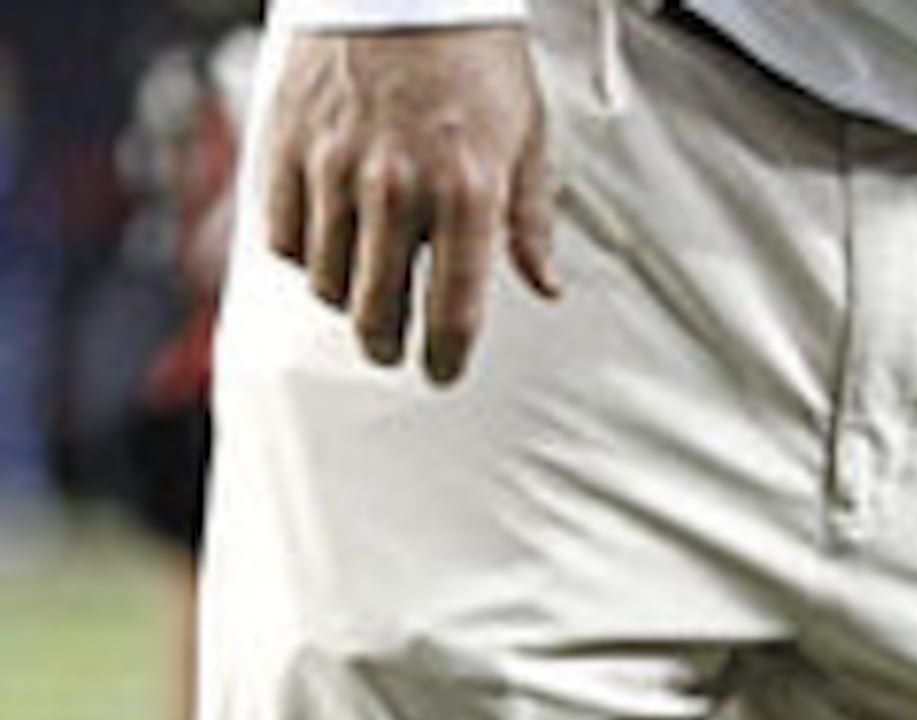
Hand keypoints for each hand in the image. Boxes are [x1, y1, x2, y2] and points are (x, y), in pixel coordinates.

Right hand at [261, 26, 560, 383]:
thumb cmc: (476, 59)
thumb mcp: (528, 138)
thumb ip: (530, 221)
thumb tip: (543, 287)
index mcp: (467, 194)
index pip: (454, 312)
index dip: (446, 359)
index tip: (441, 373)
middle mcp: (397, 189)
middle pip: (377, 311)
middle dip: (387, 345)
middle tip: (394, 349)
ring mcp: (334, 168)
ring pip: (326, 281)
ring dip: (346, 300)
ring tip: (363, 294)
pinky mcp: (286, 145)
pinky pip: (283, 235)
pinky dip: (303, 252)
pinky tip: (326, 244)